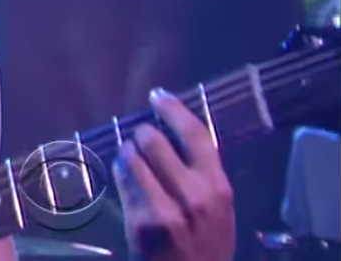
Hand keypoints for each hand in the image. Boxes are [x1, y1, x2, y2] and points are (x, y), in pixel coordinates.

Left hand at [112, 88, 235, 260]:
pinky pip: (122, 179)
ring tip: (132, 159)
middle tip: (140, 136)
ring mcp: (165, 208)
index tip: (159, 96)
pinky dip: (120, 171)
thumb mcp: (219, 208)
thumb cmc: (206, 243)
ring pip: (132, 156)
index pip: (196, 135)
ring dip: (127, 152)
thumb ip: (203, 174)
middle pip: (154, 140)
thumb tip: (177, 134)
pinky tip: (125, 175)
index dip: (174, 110)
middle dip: (142, 133)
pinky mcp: (141, 220)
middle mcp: (194, 195)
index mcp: (218, 188)